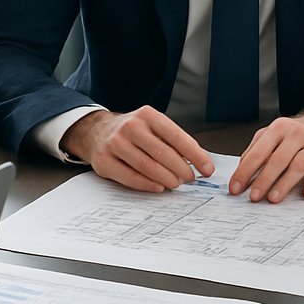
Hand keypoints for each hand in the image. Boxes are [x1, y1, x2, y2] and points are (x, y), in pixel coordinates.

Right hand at [62, 106, 214, 192]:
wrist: (96, 131)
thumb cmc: (133, 131)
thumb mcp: (153, 126)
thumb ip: (173, 141)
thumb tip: (198, 162)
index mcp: (148, 115)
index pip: (177, 136)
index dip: (195, 154)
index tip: (207, 169)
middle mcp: (131, 127)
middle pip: (162, 153)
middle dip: (181, 169)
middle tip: (190, 179)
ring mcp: (115, 143)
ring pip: (147, 166)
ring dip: (166, 179)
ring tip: (176, 184)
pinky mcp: (104, 161)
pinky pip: (130, 177)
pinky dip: (147, 185)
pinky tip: (159, 187)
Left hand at [229, 107, 303, 202]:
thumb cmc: (299, 135)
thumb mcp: (275, 134)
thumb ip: (257, 149)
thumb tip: (240, 171)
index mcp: (279, 128)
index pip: (258, 152)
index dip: (245, 171)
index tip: (236, 188)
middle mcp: (298, 134)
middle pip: (278, 159)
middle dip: (263, 180)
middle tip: (254, 196)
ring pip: (298, 166)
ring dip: (284, 184)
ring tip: (273, 198)